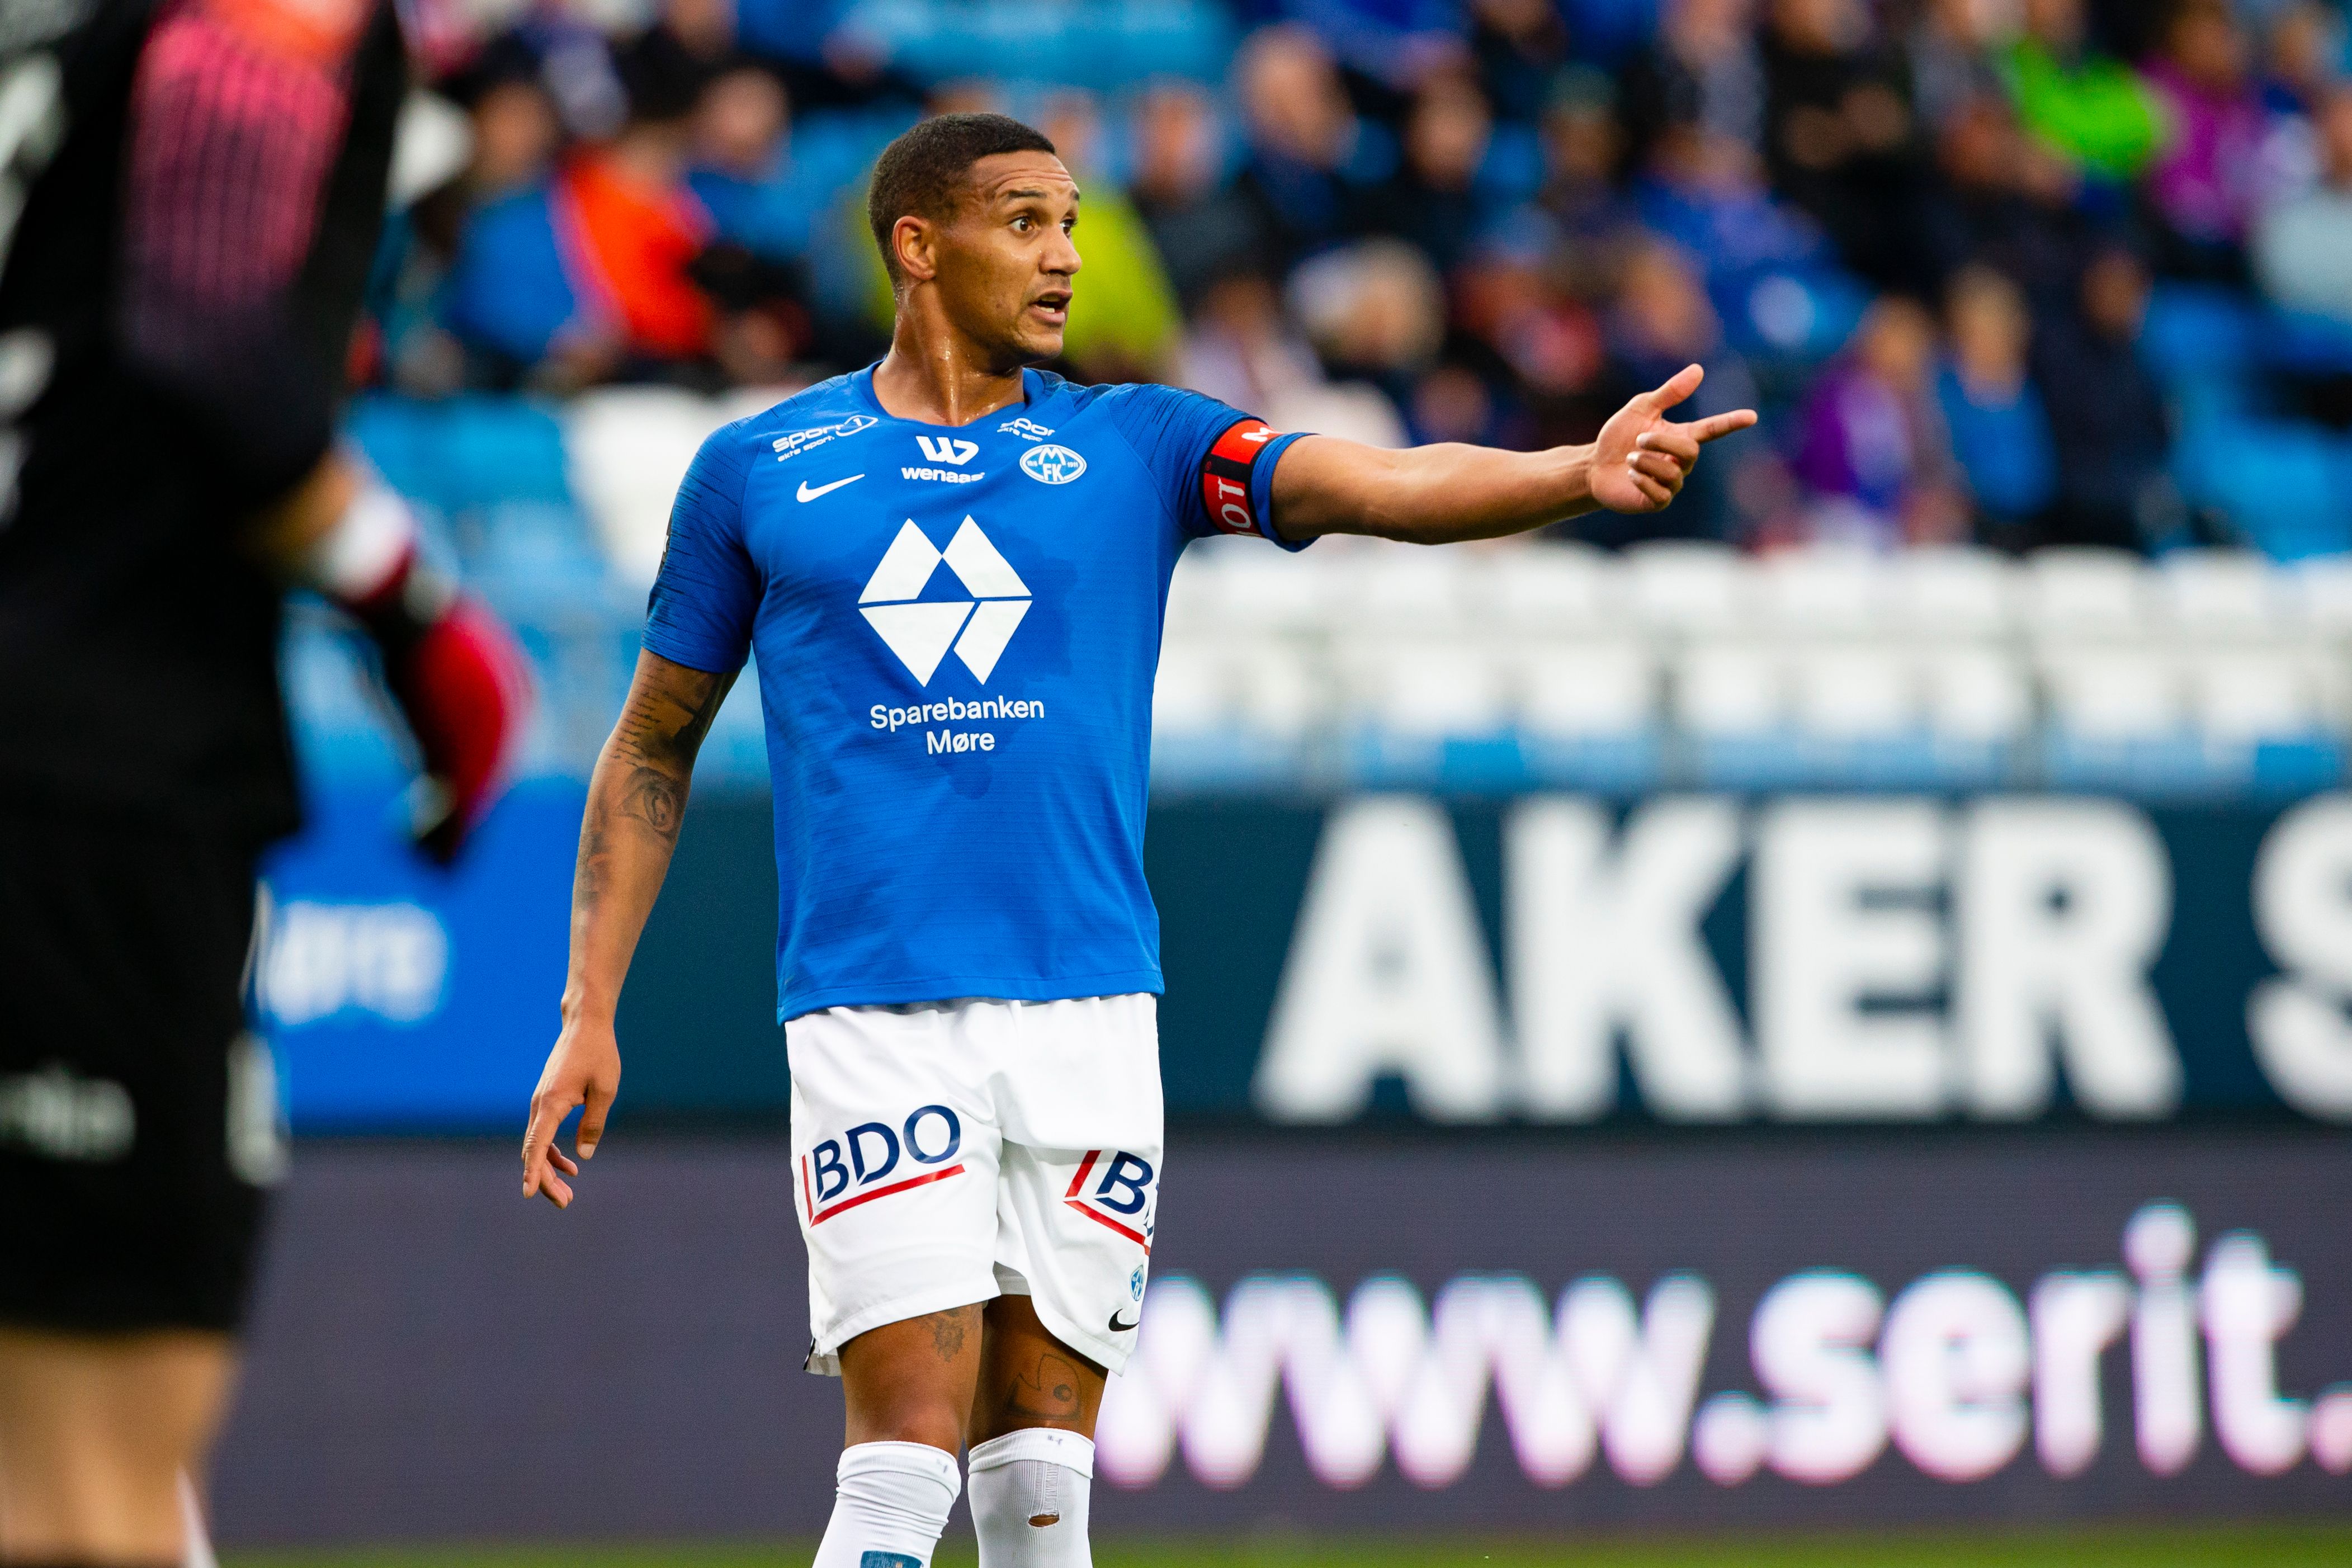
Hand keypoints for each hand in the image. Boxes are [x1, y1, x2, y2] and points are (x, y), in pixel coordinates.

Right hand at [521, 1013, 620, 1207]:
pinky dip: (553, 1151)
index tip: (528, 1193)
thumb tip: (583, 1156)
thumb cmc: (599, 1053)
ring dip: (549, 1169)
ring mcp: (540, 1102)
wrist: (585, 1025)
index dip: (534, 1171)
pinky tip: (571, 1164)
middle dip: (546, 1180)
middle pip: (534, 1151)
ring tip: (568, 1192)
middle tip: (565, 1203)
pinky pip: (543, 1133)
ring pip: (537, 1145)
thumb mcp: (605, 1090)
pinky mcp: (547, 1100)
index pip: (537, 1144)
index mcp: (552, 1103)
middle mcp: (539, 1105)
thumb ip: (594, 1124)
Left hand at [1588, 364, 1758, 515]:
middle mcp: (1680, 461)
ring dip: (1646, 462)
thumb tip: (1698, 369)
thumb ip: (1669, 393)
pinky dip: (1643, 481)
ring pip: (1673, 473)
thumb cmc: (1618, 437)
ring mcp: (1671, 483)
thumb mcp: (1641, 409)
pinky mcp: (1657, 502)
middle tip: (1638, 440)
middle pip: (1690, 451)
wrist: (1593, 467)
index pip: (1712, 430)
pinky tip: (1630, 476)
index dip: (1731, 423)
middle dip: (1661, 442)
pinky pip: (1661, 494)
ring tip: (1629, 460)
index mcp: (1680, 436)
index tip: (1752, 416)